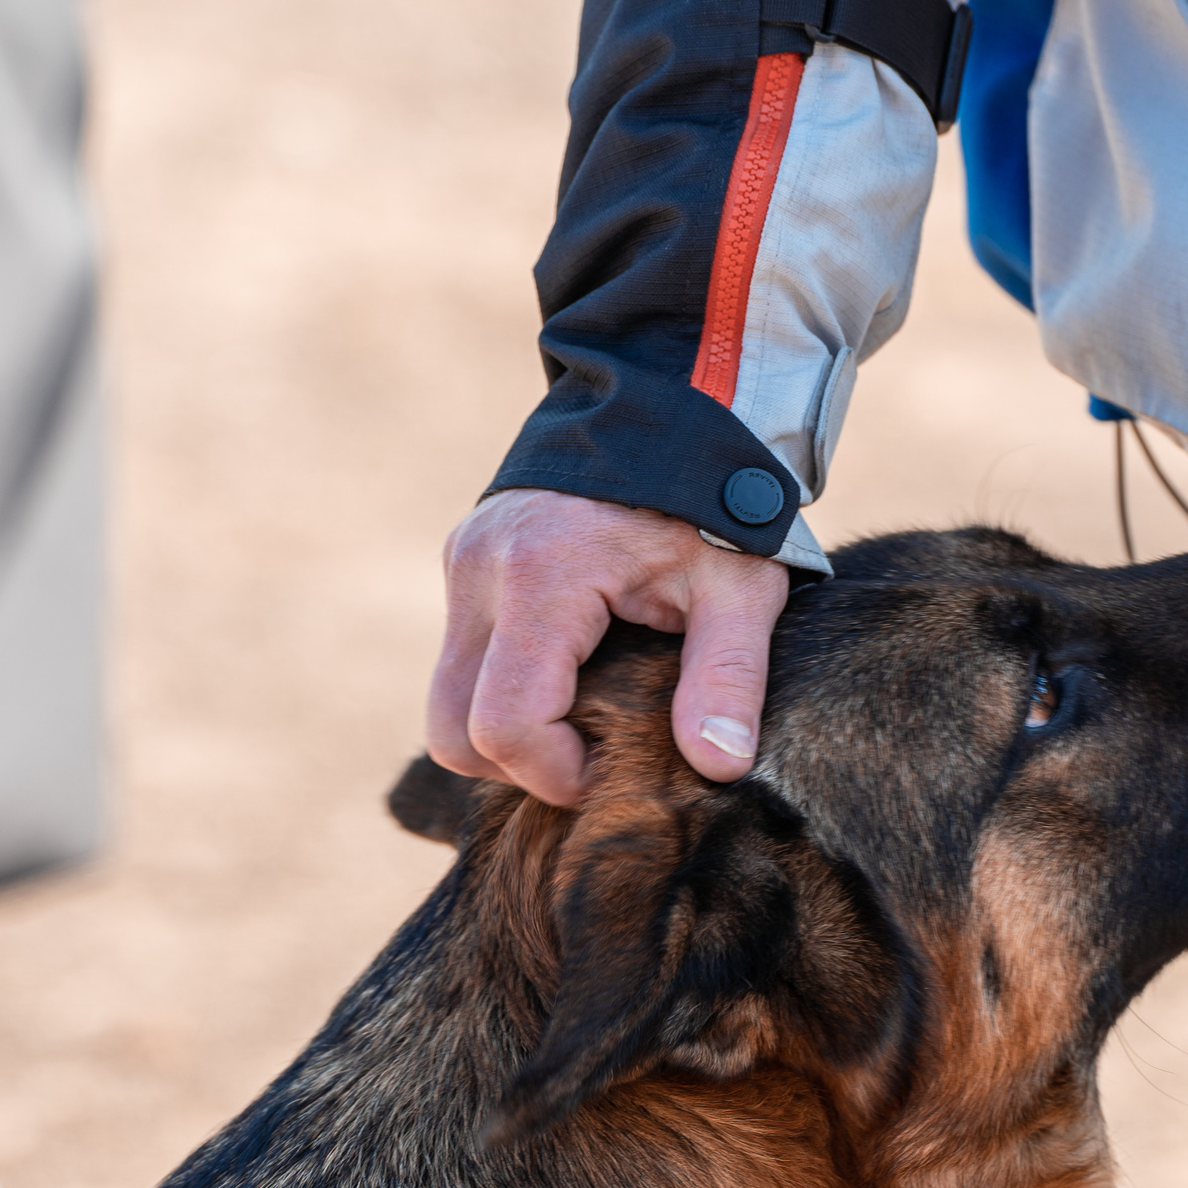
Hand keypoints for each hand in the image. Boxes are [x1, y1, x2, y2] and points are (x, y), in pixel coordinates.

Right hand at [429, 490, 790, 802]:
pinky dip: (504, 688)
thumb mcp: (741, 590)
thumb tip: (719, 769)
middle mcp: (481, 569)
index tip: (612, 771)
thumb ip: (729, 678)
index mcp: (543, 576)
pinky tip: (573, 676)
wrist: (673, 413)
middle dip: (522, 765)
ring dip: (509, 728)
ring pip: (446, 700)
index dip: (554, 774)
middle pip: (452, 730)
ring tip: (588, 716)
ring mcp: (463, 562)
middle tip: (596, 755)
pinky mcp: (464, 562)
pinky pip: (461, 660)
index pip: (504, 726)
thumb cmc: (713, 505)